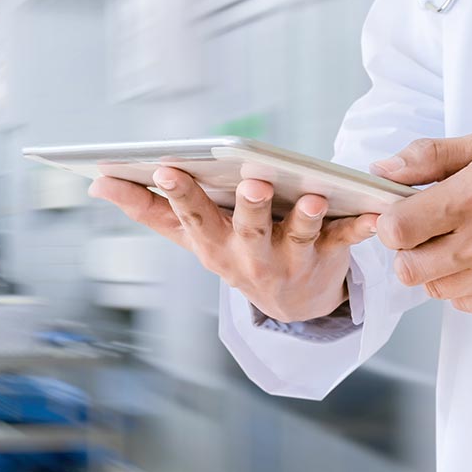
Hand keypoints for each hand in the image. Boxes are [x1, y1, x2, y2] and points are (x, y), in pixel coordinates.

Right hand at [89, 169, 378, 322]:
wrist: (290, 303)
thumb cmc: (231, 251)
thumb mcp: (188, 236)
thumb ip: (146, 208)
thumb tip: (97, 182)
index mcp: (210, 243)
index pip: (190, 216)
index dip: (179, 194)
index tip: (166, 168)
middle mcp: (246, 256)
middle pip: (245, 229)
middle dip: (246, 207)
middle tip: (249, 181)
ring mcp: (288, 259)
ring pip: (296, 237)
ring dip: (302, 218)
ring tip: (311, 198)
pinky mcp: (328, 256)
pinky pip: (346, 241)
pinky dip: (361, 228)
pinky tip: (374, 214)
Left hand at [371, 134, 471, 315]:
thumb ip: (428, 157)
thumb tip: (381, 172)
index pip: (397, 231)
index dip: (390, 224)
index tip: (401, 215)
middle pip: (407, 268)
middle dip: (409, 250)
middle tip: (430, 232)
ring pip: (433, 288)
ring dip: (437, 268)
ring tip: (464, 243)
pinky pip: (463, 302)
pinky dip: (464, 284)